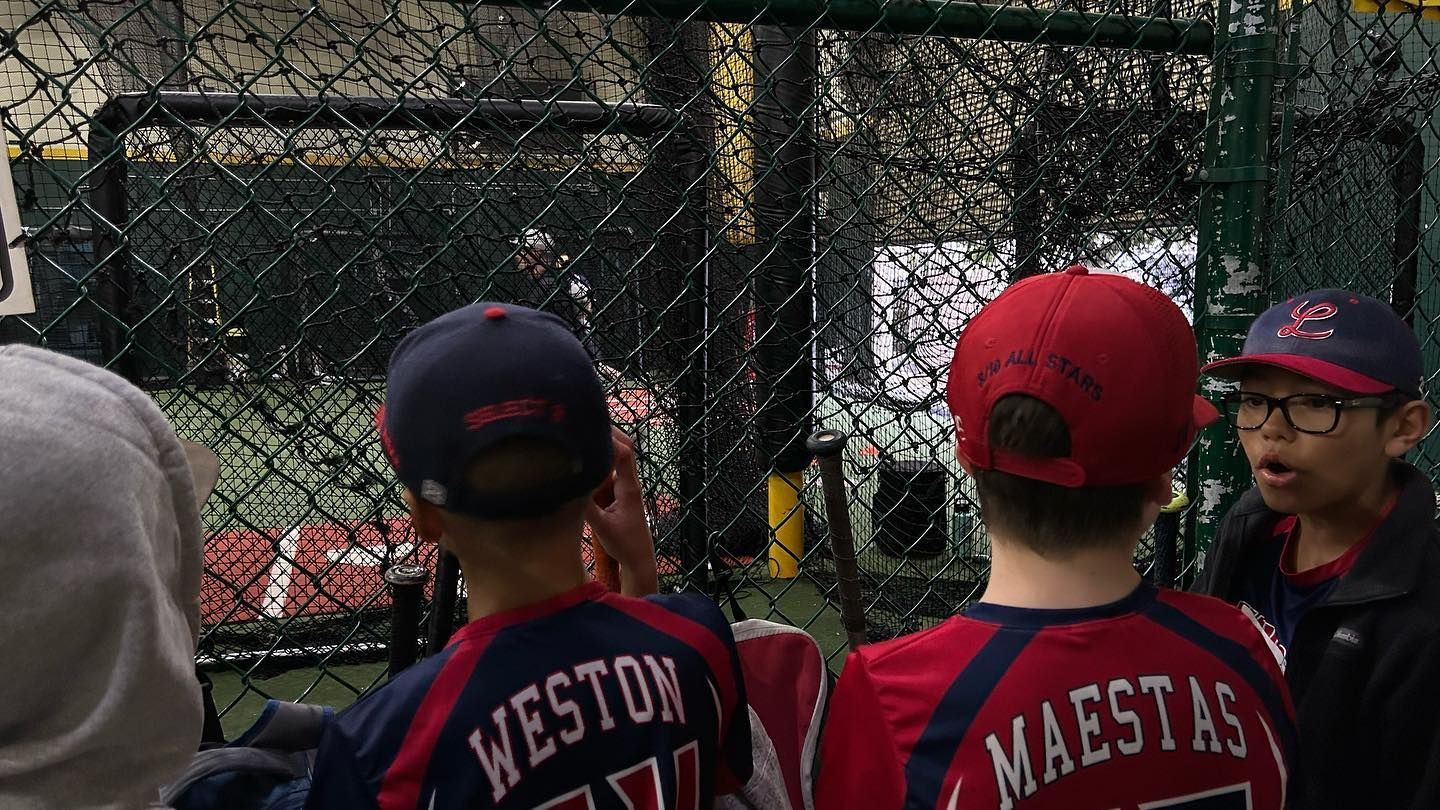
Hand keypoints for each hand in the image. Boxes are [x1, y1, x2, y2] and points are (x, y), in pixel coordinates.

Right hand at [585, 428, 657, 595]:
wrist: (639, 559)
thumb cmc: (625, 545)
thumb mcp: (603, 528)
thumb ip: (588, 509)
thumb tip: (568, 489)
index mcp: (629, 488)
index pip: (623, 454)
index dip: (609, 439)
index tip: (591, 428)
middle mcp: (629, 483)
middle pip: (623, 448)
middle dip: (607, 434)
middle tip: (585, 421)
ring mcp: (624, 487)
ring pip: (615, 458)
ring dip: (602, 446)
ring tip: (581, 434)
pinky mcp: (618, 493)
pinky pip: (609, 471)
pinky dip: (598, 462)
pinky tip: (582, 460)